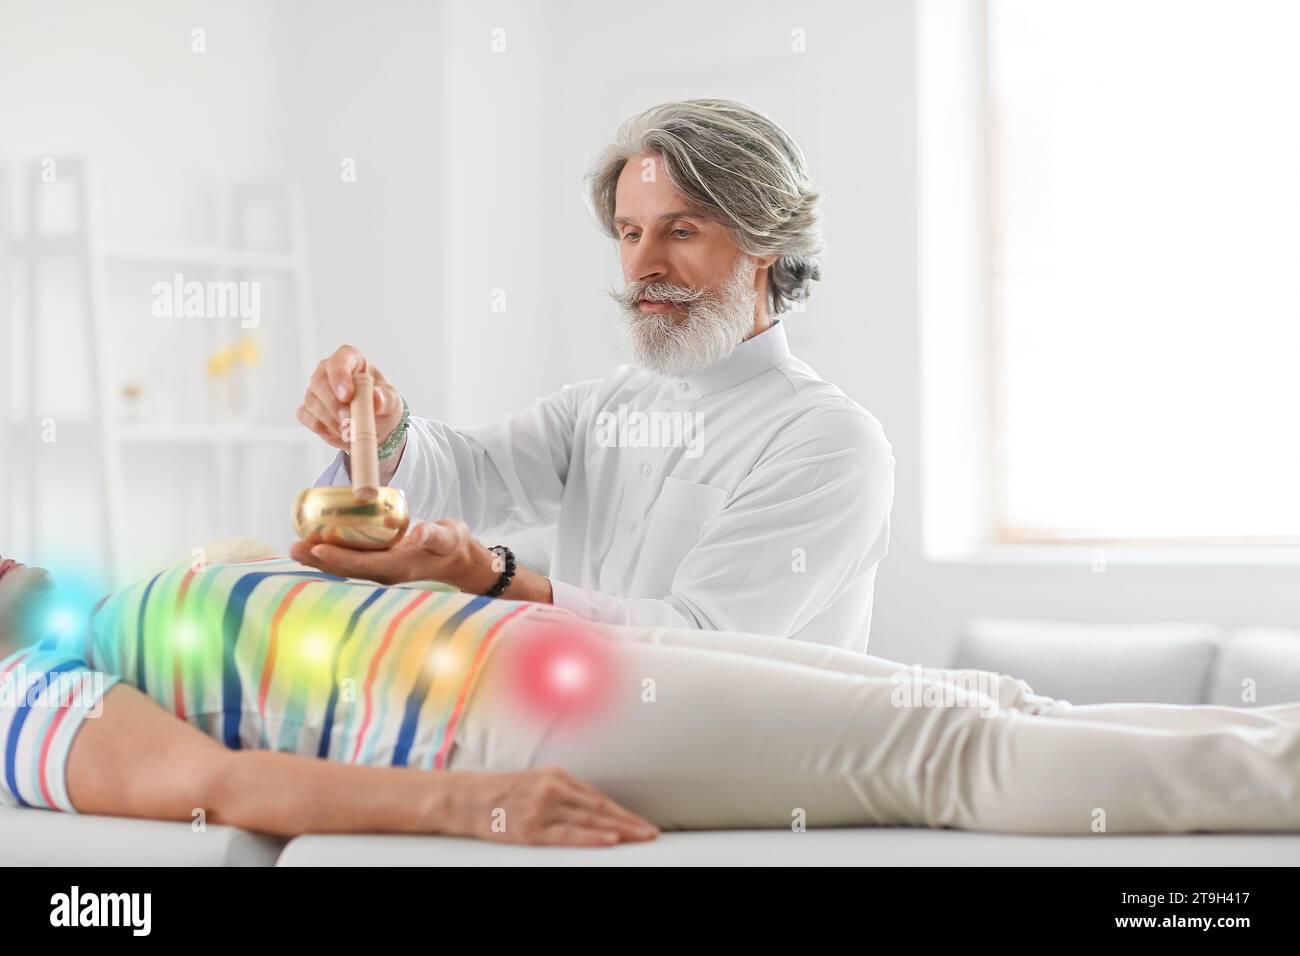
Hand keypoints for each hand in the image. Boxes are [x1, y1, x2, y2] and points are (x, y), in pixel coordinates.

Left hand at [290, 518, 499, 590]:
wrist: (458, 558)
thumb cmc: (452, 545)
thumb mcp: (447, 537)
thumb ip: (433, 534)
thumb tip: (418, 532)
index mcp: (396, 568)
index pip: (360, 564)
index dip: (337, 557)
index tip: (315, 547)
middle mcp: (383, 573)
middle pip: (344, 568)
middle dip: (318, 559)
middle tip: (294, 547)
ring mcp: (379, 569)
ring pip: (344, 565)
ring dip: (319, 558)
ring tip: (296, 547)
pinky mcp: (377, 562)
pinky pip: (350, 559)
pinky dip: (332, 552)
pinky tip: (316, 542)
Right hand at [297, 344, 403, 451]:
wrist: (376, 423)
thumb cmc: (382, 403)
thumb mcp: (391, 400)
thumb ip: (386, 398)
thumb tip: (376, 398)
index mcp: (351, 360)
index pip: (340, 360)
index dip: (340, 376)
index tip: (347, 395)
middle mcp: (328, 372)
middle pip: (320, 382)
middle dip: (334, 405)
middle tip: (349, 421)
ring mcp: (316, 391)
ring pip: (312, 402)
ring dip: (329, 420)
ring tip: (349, 431)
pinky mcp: (309, 410)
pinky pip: (306, 417)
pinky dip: (321, 428)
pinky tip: (337, 433)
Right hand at [443, 768, 658, 846]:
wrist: (465, 798)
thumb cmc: (500, 792)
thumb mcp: (536, 782)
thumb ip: (563, 793)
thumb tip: (592, 810)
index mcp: (558, 776)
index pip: (599, 798)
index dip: (623, 812)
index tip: (642, 823)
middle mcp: (554, 789)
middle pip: (601, 809)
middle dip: (629, 822)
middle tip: (652, 833)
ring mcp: (544, 808)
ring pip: (591, 820)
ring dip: (620, 830)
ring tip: (642, 837)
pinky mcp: (532, 827)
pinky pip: (569, 835)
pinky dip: (592, 837)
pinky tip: (610, 840)